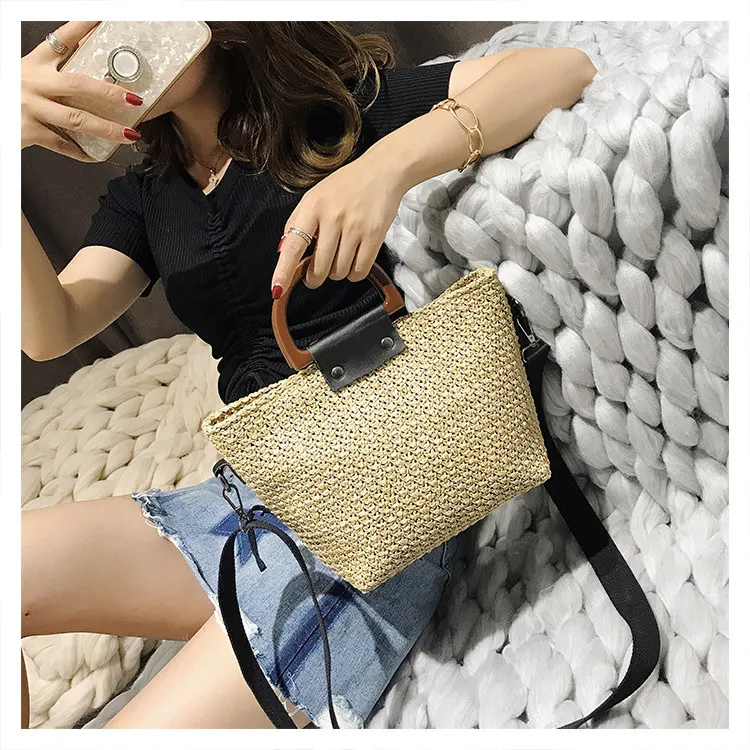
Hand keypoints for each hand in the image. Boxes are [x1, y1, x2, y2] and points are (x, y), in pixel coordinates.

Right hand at [21, 21, 144, 160]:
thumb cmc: (10, 95)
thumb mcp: (25, 74)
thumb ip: (50, 75)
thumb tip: (86, 83)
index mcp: (34, 64)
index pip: (61, 40)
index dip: (83, 28)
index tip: (102, 19)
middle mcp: (33, 82)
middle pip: (79, 85)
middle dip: (110, 94)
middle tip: (133, 100)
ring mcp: (31, 107)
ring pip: (77, 119)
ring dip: (106, 129)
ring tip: (128, 135)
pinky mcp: (29, 131)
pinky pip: (62, 145)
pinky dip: (82, 152)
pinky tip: (96, 155)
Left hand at [271, 152, 408, 298]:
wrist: (381, 172)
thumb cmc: (345, 186)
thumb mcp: (314, 197)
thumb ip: (296, 222)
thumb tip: (282, 251)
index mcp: (312, 207)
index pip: (293, 245)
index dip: (283, 271)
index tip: (277, 289)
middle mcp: (332, 218)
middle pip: (319, 267)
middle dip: (315, 277)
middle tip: (315, 274)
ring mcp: (355, 227)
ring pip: (339, 271)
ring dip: (337, 273)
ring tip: (339, 258)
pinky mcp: (374, 235)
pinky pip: (359, 270)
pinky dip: (354, 274)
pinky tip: (353, 263)